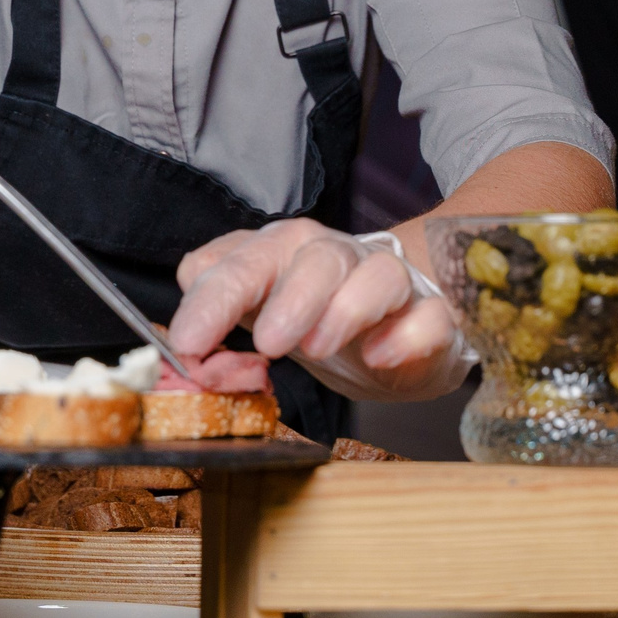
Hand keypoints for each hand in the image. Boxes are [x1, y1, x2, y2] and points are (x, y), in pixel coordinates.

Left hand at [171, 219, 467, 401]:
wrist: (393, 323)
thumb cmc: (313, 318)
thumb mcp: (258, 325)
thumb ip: (220, 342)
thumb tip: (193, 364)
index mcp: (280, 253)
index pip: (241, 262)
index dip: (213, 300)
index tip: (188, 343)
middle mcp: (334, 257)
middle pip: (316, 258)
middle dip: (290, 298)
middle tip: (268, 344)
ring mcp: (387, 283)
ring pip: (376, 274)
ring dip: (345, 310)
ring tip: (318, 350)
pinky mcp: (429, 316)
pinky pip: (428, 316)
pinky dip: (407, 334)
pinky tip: (381, 357)